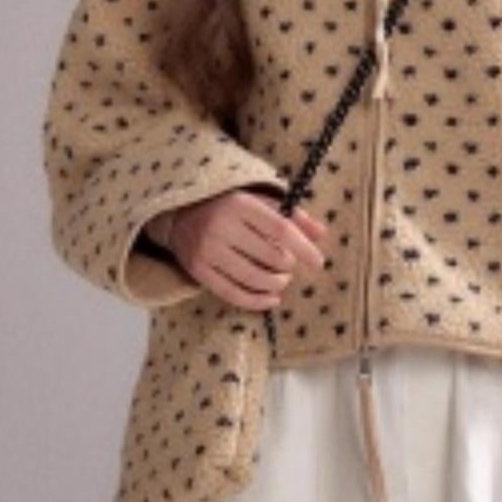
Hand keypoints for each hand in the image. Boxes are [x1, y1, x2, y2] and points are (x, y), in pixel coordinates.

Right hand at [166, 189, 329, 309]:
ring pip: (254, 279)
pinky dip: (257, 301)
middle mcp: (221, 226)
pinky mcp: (199, 271)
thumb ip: (291, 215)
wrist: (180, 214)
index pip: (281, 229)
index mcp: (240, 204)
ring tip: (281, 280)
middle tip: (289, 265)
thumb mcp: (259, 201)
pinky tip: (272, 299)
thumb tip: (321, 233)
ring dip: (276, 284)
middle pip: (270, 257)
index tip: (318, 262)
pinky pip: (233, 294)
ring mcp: (207, 251)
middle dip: (287, 266)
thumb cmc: (229, 206)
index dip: (304, 249)